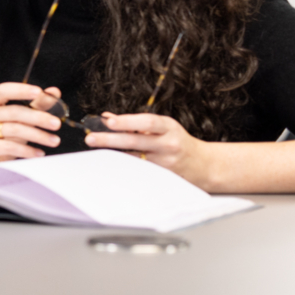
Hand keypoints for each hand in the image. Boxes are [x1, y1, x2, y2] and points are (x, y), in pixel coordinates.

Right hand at [0, 82, 64, 170]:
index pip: (3, 91)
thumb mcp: (16, 121)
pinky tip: (38, 153)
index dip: (20, 90)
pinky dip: (27, 150)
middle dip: (38, 117)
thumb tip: (53, 92)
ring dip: (37, 135)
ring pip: (14, 130)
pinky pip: (9, 146)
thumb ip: (34, 106)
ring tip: (53, 141)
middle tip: (56, 124)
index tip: (39, 92)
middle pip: (13, 112)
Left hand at [84, 112, 209, 185]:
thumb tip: (106, 117)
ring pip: (135, 159)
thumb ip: (135, 123)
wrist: (204, 164)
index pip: (147, 123)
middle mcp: (168, 144)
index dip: (127, 122)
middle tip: (91, 139)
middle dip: (111, 140)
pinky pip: (139, 171)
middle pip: (136, 142)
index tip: (108, 121)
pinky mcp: (162, 177)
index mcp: (169, 127)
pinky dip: (124, 166)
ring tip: (95, 151)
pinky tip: (110, 164)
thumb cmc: (178, 142)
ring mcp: (166, 162)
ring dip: (113, 155)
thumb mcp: (162, 127)